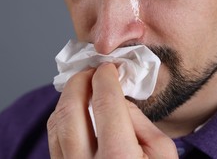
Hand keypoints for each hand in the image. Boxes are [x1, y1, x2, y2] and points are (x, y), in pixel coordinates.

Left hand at [47, 63, 177, 157]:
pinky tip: (76, 109)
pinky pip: (54, 139)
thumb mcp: (163, 152)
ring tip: (84, 87)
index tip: (109, 67)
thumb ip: (140, 121)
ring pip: (56, 124)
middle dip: (79, 81)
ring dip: (68, 97)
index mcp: (120, 158)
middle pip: (70, 110)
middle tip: (91, 71)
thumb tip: (118, 98)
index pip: (105, 103)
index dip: (105, 78)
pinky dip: (62, 117)